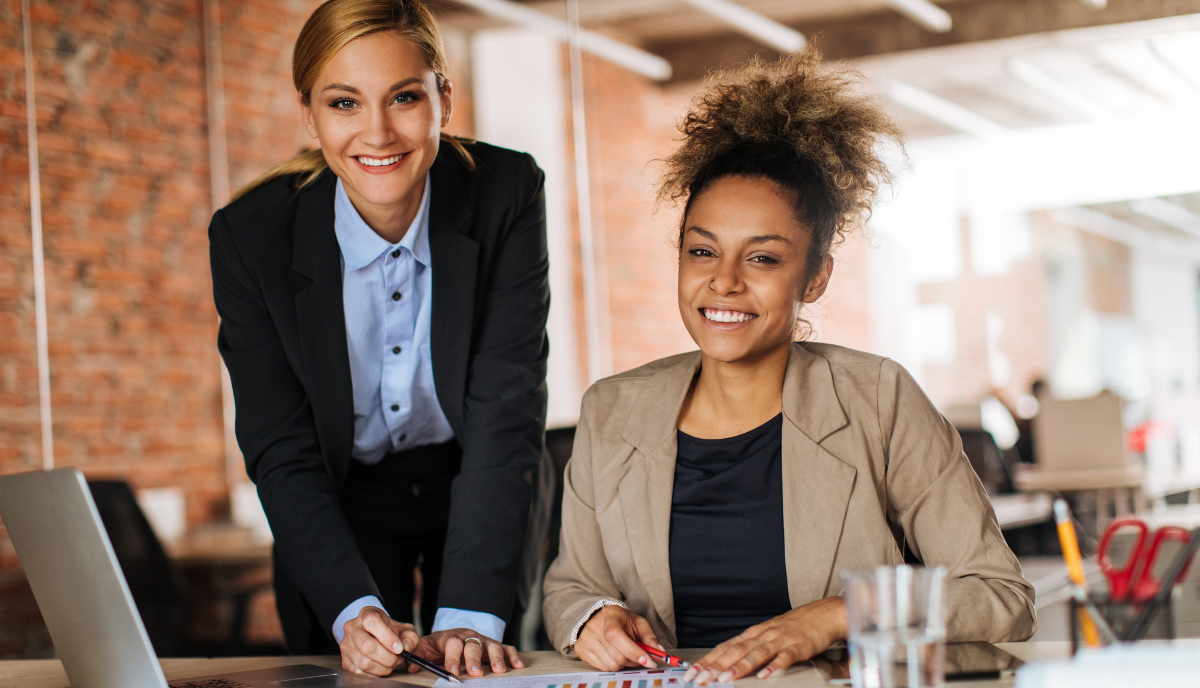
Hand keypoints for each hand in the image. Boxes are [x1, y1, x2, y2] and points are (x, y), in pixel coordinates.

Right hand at [339, 606, 419, 676]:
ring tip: (391, 663)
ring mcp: (346, 644)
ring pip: (364, 662)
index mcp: (366, 614)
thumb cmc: (390, 631)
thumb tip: (406, 646)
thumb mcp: (403, 629)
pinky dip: (374, 674)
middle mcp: (352, 627)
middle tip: (397, 659)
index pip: (372, 622)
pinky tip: (381, 668)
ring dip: (382, 668)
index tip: (399, 648)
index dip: (387, 637)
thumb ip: (409, 636)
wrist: (375, 635)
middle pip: (367, 646)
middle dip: (387, 657)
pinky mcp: (345, 660)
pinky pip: (359, 673)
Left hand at [412, 627, 523, 676]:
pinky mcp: (493, 644)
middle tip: (475, 673)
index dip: (452, 658)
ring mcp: (482, 640)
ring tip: (499, 670)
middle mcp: (468, 636)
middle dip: (474, 659)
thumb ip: (418, 656)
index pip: (452, 644)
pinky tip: (518, 665)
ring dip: (496, 658)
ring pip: (491, 645)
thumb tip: (412, 667)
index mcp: (450, 636)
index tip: (451, 673)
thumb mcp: (424, 648)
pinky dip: (512, 655)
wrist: (451, 635)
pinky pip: (505, 647)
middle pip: (473, 644)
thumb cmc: (437, 646)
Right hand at [575, 605, 662, 671]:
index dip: (634, 651)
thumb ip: (649, 637)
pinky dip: (612, 665)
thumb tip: (659, 651)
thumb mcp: (638, 623)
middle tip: (639, 656)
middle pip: (617, 656)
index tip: (649, 661)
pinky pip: (602, 668)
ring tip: (624, 653)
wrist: (600, 618)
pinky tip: (613, 655)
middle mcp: (593, 627)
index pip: (617, 636)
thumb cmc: (622, 621)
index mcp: (609, 615)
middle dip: (633, 660)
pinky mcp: (580, 650)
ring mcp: (585, 639)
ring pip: (611, 665)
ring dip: (623, 664)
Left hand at [683, 597, 846, 683]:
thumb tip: (726, 663)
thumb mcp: (767, 636)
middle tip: (700, 679)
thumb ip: (749, 649)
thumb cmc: (793, 628)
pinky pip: (785, 657)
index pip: (725, 647)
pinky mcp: (798, 646)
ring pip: (756, 653)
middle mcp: (763, 635)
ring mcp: (780, 640)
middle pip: (735, 650)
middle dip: (715, 666)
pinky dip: (774, 666)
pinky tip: (765, 675)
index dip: (707, 660)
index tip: (692, 672)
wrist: (822, 615)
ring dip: (740, 666)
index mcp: (753, 634)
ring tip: (725, 678)